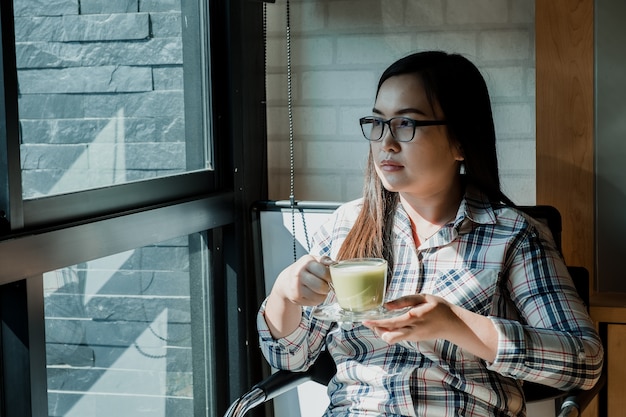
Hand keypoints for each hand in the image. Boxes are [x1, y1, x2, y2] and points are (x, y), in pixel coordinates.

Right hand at [271, 255, 334, 306]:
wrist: (286, 281)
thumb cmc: (304, 270)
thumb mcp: (313, 260)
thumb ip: (324, 260)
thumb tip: (334, 263)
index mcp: (306, 262)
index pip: (324, 272)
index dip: (330, 276)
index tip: (330, 277)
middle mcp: (299, 274)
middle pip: (321, 286)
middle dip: (327, 287)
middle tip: (325, 284)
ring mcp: (296, 287)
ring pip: (318, 296)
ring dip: (323, 294)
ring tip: (320, 289)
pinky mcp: (296, 298)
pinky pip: (314, 302)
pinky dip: (317, 299)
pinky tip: (314, 294)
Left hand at [362, 293, 497, 361]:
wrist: (453, 324)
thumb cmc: (438, 307)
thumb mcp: (423, 297)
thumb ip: (404, 301)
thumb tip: (386, 306)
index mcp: (414, 318)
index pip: (391, 323)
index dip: (376, 323)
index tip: (365, 320)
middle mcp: (413, 330)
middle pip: (389, 337)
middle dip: (376, 330)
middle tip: (369, 321)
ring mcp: (413, 337)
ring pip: (392, 339)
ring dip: (382, 332)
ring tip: (377, 322)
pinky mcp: (414, 339)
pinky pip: (398, 337)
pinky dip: (390, 332)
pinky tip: (387, 324)